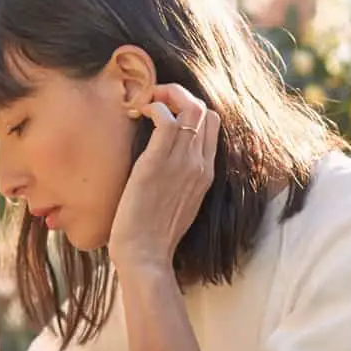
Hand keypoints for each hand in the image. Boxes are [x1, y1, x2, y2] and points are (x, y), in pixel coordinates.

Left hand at [109, 84, 219, 271]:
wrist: (146, 255)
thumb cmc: (154, 234)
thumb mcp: (179, 203)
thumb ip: (180, 180)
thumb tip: (165, 165)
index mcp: (206, 173)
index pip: (212, 123)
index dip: (190, 108)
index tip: (166, 111)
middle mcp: (200, 164)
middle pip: (204, 109)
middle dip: (178, 95)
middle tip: (153, 101)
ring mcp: (182, 162)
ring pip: (190, 107)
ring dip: (165, 95)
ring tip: (144, 103)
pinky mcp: (158, 163)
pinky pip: (166, 118)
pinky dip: (153, 106)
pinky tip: (138, 114)